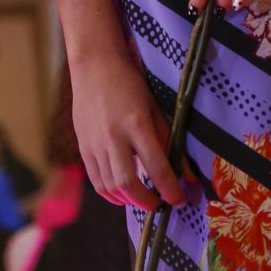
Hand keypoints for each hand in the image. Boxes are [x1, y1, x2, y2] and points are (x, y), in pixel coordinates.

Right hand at [70, 56, 195, 210]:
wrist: (94, 65)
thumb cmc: (130, 83)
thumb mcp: (154, 106)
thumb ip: (168, 139)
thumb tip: (187, 172)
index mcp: (136, 123)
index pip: (156, 166)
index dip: (169, 189)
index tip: (179, 201)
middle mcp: (113, 136)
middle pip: (128, 184)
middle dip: (147, 202)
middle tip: (160, 204)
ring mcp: (94, 143)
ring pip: (111, 186)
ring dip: (129, 200)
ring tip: (144, 199)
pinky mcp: (83, 147)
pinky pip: (96, 181)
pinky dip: (111, 194)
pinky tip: (122, 194)